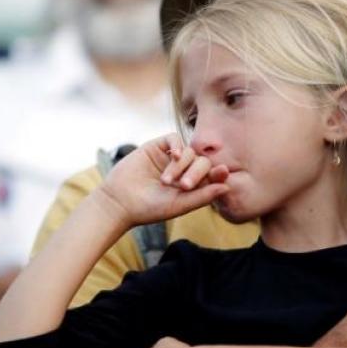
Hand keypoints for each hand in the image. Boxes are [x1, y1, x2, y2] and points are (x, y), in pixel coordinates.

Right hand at [99, 134, 229, 226]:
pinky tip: (174, 155)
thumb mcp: (179, 205)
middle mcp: (184, 171)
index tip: (223, 171)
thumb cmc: (149, 209)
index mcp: (193, 186)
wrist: (119, 202)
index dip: (219, 173)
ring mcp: (170, 158)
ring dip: (181, 165)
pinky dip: (178, 145)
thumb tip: (227, 187)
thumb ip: (203, 196)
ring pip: (189, 152)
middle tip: (183, 186)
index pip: (212, 175)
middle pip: (203, 162)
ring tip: (165, 181)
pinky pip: (175, 138)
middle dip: (197, 172)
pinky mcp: (157, 147)